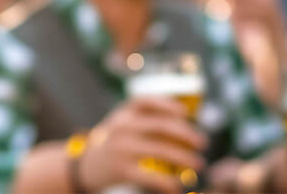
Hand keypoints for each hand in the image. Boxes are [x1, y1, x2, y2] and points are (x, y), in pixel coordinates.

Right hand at [77, 96, 205, 193]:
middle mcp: (122, 126)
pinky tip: (177, 187)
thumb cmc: (112, 143)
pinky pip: (151, 176)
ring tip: (198, 164)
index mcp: (123, 113)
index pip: (147, 101)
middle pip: (161, 126)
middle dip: (186, 134)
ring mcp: (121, 148)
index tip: (186, 113)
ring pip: (161, 150)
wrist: (84, 166)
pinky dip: (168, 182)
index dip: (169, 105)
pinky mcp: (121, 169)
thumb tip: (184, 126)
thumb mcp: (121, 124)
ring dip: (184, 158)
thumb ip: (144, 121)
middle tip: (202, 143)